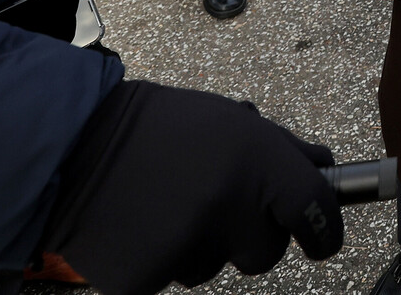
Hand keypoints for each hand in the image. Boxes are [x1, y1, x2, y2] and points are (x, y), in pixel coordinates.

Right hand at [43, 81, 342, 294]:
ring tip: (166, 203)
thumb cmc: (160, 130)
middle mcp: (229, 202)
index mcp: (257, 159)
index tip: (323, 241)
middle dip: (250, 236)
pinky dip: (161, 260)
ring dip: (201, 245)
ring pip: (216, 266)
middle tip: (213, 203)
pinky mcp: (148, 277)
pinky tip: (140, 225)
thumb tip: (326, 170)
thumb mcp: (230, 121)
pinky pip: (173, 279)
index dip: (326, 231)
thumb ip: (283, 150)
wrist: (74, 144)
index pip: (316, 209)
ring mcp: (188, 243)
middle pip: (267, 252)